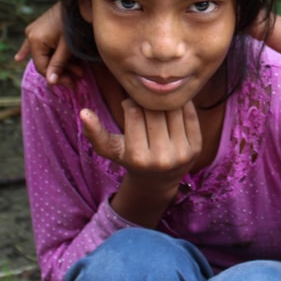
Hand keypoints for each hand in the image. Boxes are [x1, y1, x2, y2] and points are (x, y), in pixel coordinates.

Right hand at [14, 3, 78, 86]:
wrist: (77, 1)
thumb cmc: (74, 23)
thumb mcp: (68, 46)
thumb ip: (59, 64)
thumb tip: (51, 83)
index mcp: (35, 40)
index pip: (43, 67)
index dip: (57, 78)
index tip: (72, 84)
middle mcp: (31, 35)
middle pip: (44, 61)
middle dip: (62, 70)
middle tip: (78, 78)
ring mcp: (33, 31)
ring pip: (45, 54)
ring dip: (60, 63)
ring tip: (77, 70)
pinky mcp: (39, 28)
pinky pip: (33, 43)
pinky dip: (29, 51)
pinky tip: (18, 58)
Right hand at [81, 99, 201, 226]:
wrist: (159, 179)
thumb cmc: (130, 158)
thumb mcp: (111, 150)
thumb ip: (95, 133)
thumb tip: (83, 112)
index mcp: (137, 157)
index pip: (134, 113)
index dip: (130, 103)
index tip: (130, 104)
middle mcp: (161, 158)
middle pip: (155, 110)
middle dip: (147, 101)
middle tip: (145, 100)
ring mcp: (181, 153)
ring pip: (173, 109)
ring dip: (165, 101)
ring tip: (158, 103)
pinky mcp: (196, 147)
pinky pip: (190, 114)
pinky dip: (182, 105)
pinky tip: (173, 106)